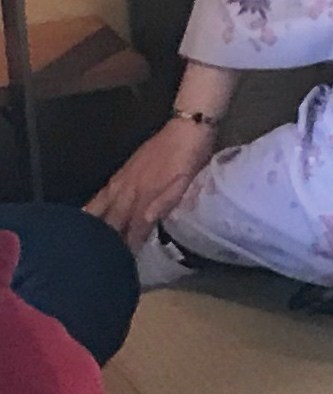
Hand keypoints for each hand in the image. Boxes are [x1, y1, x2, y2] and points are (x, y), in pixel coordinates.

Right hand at [88, 118, 217, 249]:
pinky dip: (94, 207)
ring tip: (80, 242)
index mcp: (146, 194)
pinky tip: (89, 214)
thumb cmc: (190, 156)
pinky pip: (103, 194)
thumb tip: (144, 223)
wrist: (186, 127)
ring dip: (92, 225)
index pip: (134, 229)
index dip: (127, 247)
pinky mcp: (122, 172)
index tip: (119, 266)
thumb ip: (165, 201)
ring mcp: (123, 180)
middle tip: (93, 260)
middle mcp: (129, 190)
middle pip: (112, 220)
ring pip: (101, 206)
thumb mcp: (185, 181)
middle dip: (104, 241)